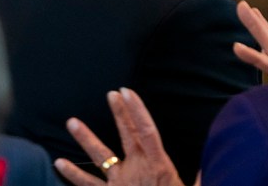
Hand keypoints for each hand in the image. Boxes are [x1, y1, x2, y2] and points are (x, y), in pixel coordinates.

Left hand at [54, 88, 187, 185]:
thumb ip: (199, 179)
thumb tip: (208, 167)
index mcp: (159, 166)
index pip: (148, 131)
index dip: (137, 109)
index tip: (128, 92)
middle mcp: (137, 170)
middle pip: (127, 135)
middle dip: (120, 113)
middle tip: (111, 94)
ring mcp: (120, 183)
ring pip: (100, 156)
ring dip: (86, 138)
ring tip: (72, 122)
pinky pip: (87, 184)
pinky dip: (72, 174)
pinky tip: (59, 163)